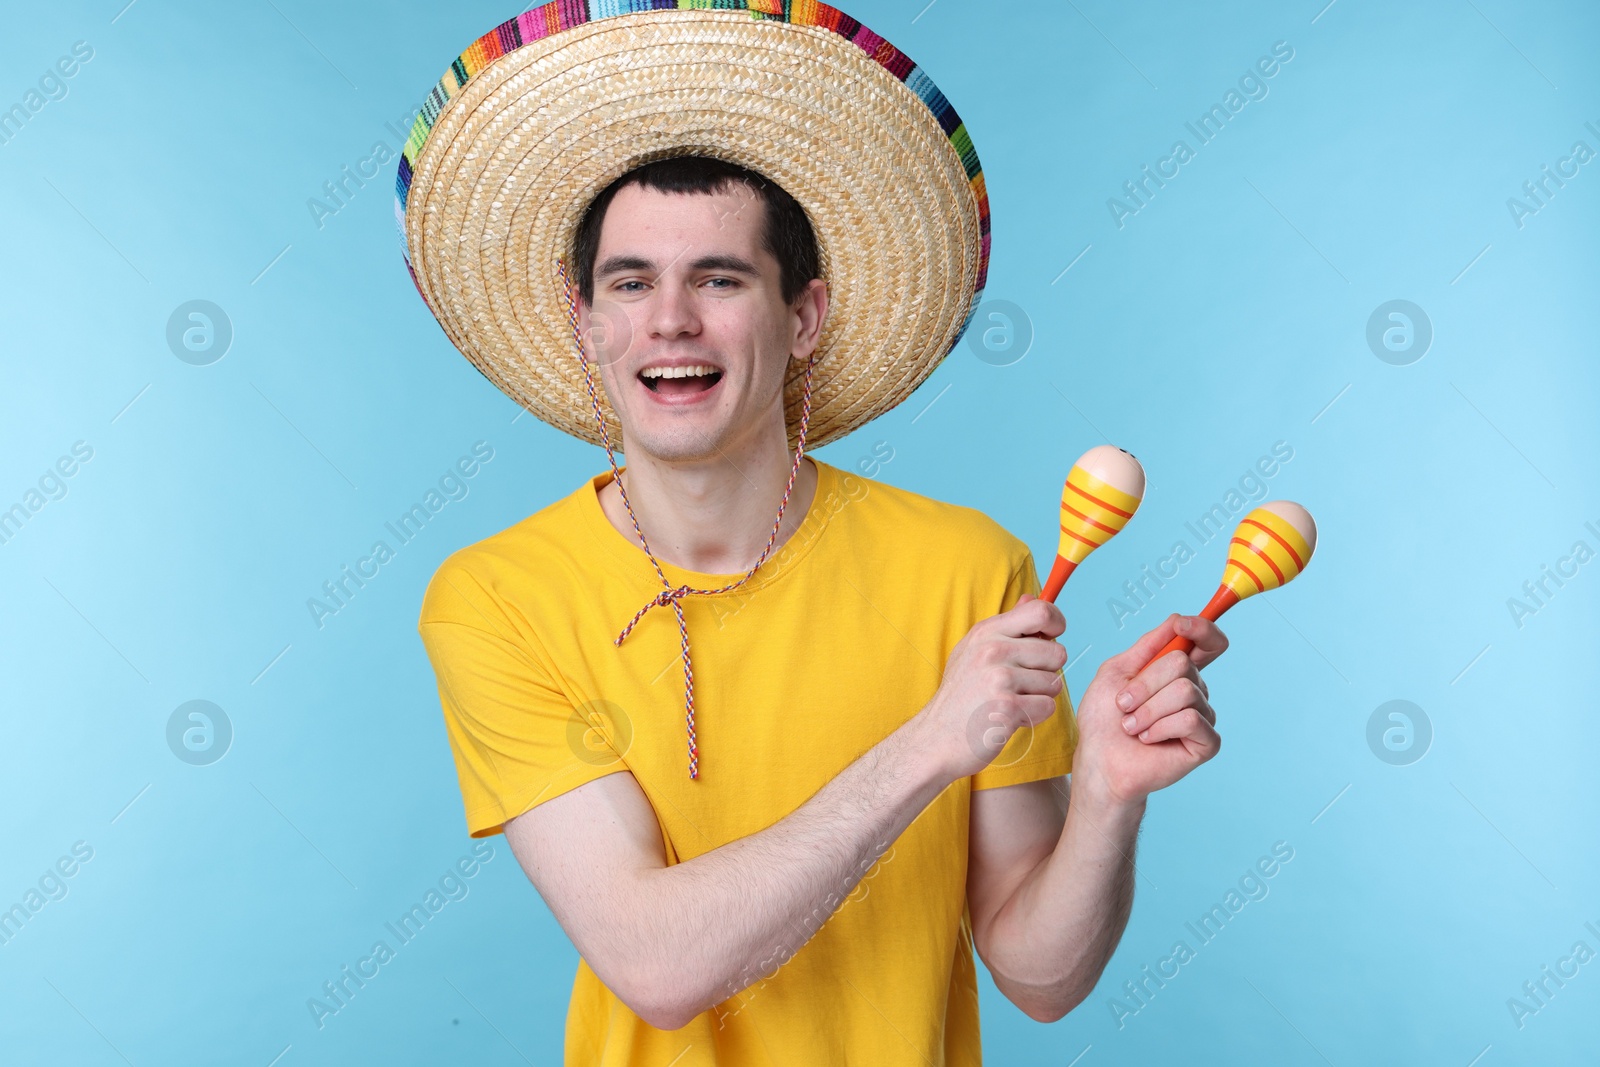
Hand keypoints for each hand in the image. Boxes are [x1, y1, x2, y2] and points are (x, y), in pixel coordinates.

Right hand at [914, 592, 1067, 782]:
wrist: (935, 737)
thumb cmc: (960, 696)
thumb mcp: (974, 650)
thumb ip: (1008, 626)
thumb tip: (1034, 598)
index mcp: (986, 632)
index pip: (1041, 611)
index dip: (1056, 624)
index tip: (1050, 638)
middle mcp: (992, 650)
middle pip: (1056, 652)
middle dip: (1047, 671)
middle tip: (1022, 684)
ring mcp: (999, 678)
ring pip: (1054, 683)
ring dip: (1040, 697)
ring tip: (1011, 702)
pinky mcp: (1007, 707)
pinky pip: (1047, 707)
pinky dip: (1035, 716)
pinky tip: (1011, 717)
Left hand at [1071, 613, 1225, 810]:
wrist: (1099, 760)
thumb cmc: (1104, 719)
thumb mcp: (1117, 672)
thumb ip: (1148, 645)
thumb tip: (1177, 620)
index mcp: (1175, 671)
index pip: (1208, 642)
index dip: (1202, 628)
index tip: (1181, 625)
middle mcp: (1194, 690)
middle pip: (1183, 663)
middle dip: (1145, 684)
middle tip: (1124, 705)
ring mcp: (1203, 715)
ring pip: (1184, 691)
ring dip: (1147, 709)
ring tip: (1132, 726)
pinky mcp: (1207, 742)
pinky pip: (1190, 719)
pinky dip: (1159, 727)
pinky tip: (1147, 739)